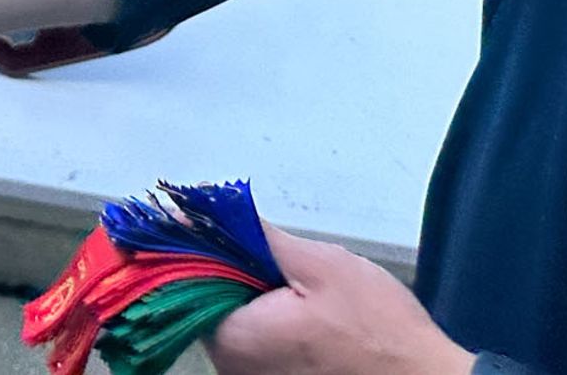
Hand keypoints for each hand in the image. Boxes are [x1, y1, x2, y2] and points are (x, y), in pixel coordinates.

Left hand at [206, 226, 474, 374]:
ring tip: (310, 296)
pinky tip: (311, 318)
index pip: (190, 279)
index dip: (213, 245)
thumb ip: (256, 236)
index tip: (240, 231)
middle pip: (212, 299)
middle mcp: (232, 368)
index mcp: (232, 340)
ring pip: (238, 319)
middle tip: (293, 268)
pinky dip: (275, 321)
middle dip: (243, 271)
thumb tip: (205, 207)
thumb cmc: (377, 331)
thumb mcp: (319, 265)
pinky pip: (258, 342)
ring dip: (261, 296)